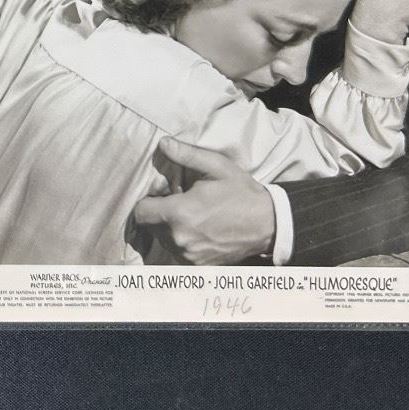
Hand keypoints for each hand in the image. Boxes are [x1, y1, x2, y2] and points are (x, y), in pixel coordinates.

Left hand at [132, 138, 275, 264]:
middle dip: (159, 214)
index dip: (148, 201)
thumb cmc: (242, 193)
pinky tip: (200, 230)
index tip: (163, 195)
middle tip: (179, 203)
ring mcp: (188, 256)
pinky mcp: (197, 265)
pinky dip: (183, 242)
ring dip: (170, 229)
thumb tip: (163, 144)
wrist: (268, 224)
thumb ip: (186, 155)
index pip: (141, 212)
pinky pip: (178, 253)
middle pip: (150, 227)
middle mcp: (180, 238)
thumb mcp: (216, 166)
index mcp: (179, 213)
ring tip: (192, 217)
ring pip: (163, 240)